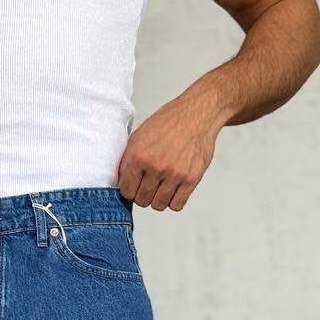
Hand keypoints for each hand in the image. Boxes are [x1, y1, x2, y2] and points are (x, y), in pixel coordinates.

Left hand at [117, 89, 220, 211]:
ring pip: (158, 205)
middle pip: (142, 200)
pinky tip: (174, 189)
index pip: (126, 191)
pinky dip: (174, 200)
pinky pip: (177, 205)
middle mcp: (155, 166)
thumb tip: (122, 183)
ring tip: (162, 186)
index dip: (129, 190)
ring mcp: (174, 174)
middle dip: (143, 195)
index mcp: (138, 155)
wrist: (197, 114)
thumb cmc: (168, 123)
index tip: (134, 186)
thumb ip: (129, 160)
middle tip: (150, 185)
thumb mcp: (139, 136)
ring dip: (159, 199)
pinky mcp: (191, 178)